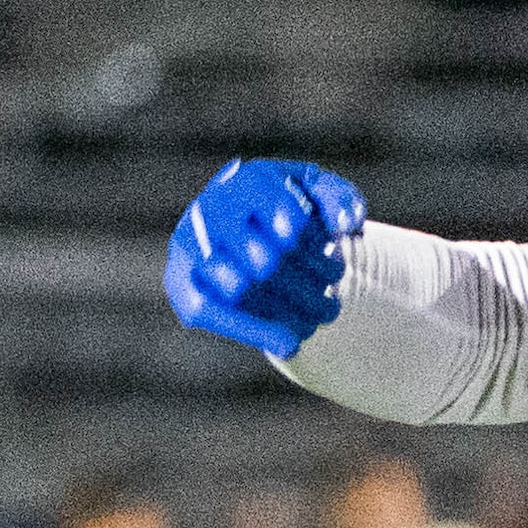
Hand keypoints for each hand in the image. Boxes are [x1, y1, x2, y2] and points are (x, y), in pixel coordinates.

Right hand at [164, 159, 366, 357]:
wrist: (249, 226)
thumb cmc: (291, 207)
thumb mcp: (318, 193)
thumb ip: (339, 199)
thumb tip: (346, 223)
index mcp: (243, 181)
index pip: (267, 203)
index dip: (296, 227)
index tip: (330, 252)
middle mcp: (210, 211)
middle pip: (262, 256)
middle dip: (306, 286)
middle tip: (334, 305)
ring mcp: (190, 246)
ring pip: (240, 287)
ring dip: (289, 311)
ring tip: (322, 320)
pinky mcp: (181, 281)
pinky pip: (207, 310)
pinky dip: (252, 330)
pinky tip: (289, 346)